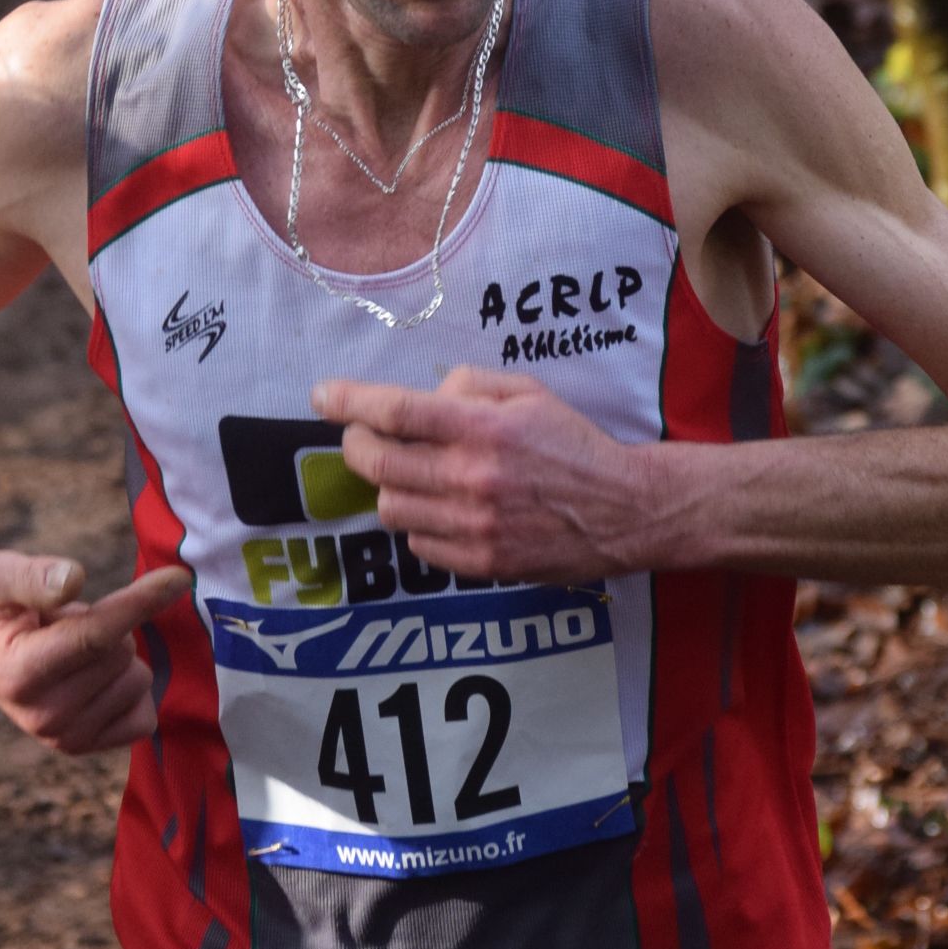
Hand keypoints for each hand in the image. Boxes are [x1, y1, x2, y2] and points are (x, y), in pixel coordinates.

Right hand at [0, 549, 191, 756]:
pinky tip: (93, 678)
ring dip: (116, 655)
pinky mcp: (88, 748)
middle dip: (107, 624)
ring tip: (70, 649)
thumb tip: (74, 580)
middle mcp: (41, 717)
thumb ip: (32, 576)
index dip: (139, 602)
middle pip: (121, 652)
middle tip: (63, 624)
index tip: (179, 578)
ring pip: (138, 679)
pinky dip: (130, 687)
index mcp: (16, 674)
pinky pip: (145, 714)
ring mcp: (65, 739)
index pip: (94, 637)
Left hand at [317, 367, 646, 583]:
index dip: (349, 401)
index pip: (396, 410)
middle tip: (362, 437)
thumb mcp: (529, 394)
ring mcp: (474, 525)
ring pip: (390, 506)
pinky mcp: (481, 562)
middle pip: (376, 462)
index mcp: (483, 428)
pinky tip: (443, 509)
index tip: (322, 397)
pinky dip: (419, 524)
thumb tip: (425, 397)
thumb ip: (470, 386)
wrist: (624, 510)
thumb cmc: (573, 445)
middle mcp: (472, 477)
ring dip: (390, 486)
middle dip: (356, 445)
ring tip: (415, 475)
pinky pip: (418, 544)